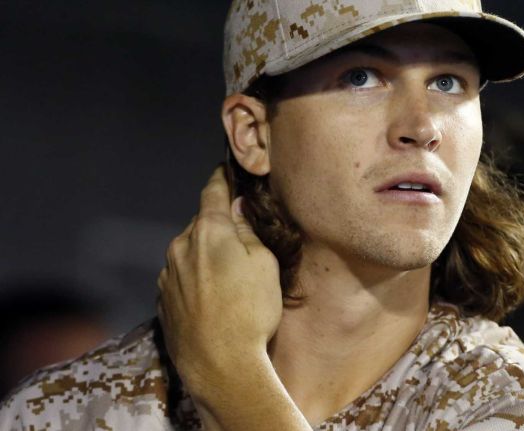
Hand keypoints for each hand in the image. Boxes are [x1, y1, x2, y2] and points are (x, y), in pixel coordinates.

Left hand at [157, 166, 282, 392]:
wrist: (220, 366)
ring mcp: (167, 275)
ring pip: (189, 251)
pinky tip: (214, 298)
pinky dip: (195, 278)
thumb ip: (248, 231)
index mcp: (208, 231)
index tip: (225, 169)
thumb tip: (236, 209)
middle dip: (218, 225)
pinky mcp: (163, 300)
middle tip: (240, 237)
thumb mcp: (264, 264)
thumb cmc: (251, 312)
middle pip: (201, 223)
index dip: (221, 178)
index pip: (212, 191)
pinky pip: (181, 277)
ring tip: (230, 278)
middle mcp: (180, 247)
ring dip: (205, 254)